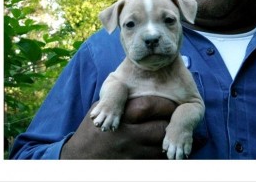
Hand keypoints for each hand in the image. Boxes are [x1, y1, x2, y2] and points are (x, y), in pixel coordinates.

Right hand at [60, 96, 176, 158]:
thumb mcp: (100, 110)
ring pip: (162, 147)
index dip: (165, 104)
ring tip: (172, 134)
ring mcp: (131, 154)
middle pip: (160, 128)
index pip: (149, 106)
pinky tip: (164, 150)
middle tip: (176, 120)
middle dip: (172, 123)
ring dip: (169, 140)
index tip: (171, 104)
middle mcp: (127, 136)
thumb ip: (119, 100)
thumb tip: (141, 89)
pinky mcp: (134, 166)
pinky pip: (156, 161)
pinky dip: (162, 155)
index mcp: (119, 117)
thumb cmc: (92, 131)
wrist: (80, 159)